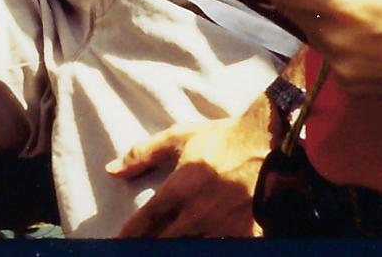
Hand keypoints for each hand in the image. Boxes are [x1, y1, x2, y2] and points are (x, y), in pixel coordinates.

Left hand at [109, 102, 269, 237]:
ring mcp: (222, 228)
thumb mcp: (178, 138)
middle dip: (149, 247)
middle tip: (138, 248)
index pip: (143, 224)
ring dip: (177, 249)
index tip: (117, 244)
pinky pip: (225, 249)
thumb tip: (112, 170)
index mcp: (177, 192)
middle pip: (163, 244)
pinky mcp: (246, 235)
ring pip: (191, 250)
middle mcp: (196, 215)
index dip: (127, 238)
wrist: (269, 143)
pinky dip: (213, 248)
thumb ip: (142, 154)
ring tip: (169, 246)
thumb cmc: (222, 139)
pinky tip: (205, 245)